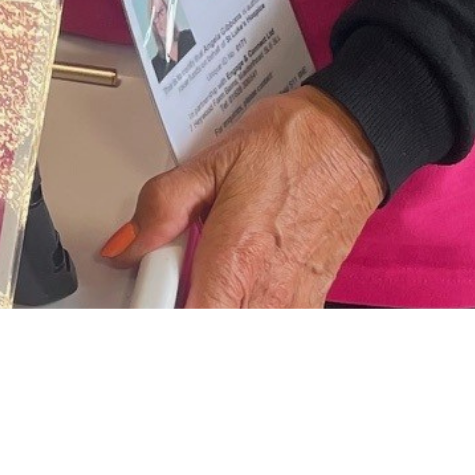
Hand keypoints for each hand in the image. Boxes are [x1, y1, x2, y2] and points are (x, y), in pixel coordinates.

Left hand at [101, 87, 384, 307]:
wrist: (350, 141)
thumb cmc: (293, 145)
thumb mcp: (214, 160)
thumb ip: (163, 206)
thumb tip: (125, 245)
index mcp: (235, 261)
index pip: (186, 326)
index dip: (156, 317)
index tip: (144, 296)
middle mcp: (266, 296)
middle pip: (207, 333)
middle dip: (181, 313)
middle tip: (167, 283)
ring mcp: (289, 308)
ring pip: (234, 333)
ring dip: (210, 312)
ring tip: (202, 279)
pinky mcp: (305, 307)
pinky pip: (262, 327)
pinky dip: (238, 311)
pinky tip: (232, 284)